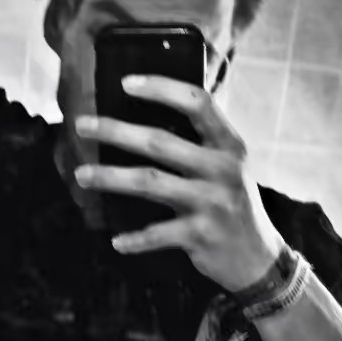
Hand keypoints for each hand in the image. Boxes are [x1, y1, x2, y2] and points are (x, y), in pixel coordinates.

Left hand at [73, 76, 284, 292]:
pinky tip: (116, 241)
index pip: (198, 103)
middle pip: (160, 141)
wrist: (259, 258)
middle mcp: (223, 168)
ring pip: (150, 182)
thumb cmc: (232, 202)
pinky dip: (135, 238)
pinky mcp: (202, 234)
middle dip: (115, 131)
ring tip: (81, 175)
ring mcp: (213, 202)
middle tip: (81, 124)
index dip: (162, 88)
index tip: (125, 83)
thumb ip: (200, 143)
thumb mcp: (227, 166)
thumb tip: (144, 118)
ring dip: (110, 178)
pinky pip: (158, 233)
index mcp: (230, 144)